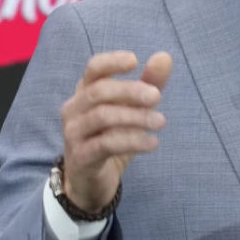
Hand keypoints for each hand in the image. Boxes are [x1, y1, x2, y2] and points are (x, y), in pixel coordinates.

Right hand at [60, 51, 172, 212]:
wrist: (90, 183)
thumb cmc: (110, 139)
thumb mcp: (131, 111)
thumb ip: (147, 85)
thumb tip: (165, 57)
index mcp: (84, 92)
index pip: (94, 69)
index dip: (112, 62)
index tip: (135, 60)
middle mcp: (74, 109)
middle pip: (99, 91)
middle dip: (130, 91)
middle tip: (157, 97)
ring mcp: (74, 133)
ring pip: (102, 116)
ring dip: (135, 117)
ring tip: (161, 122)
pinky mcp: (81, 156)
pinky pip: (105, 144)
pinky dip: (132, 141)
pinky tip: (152, 143)